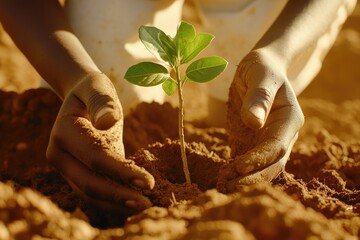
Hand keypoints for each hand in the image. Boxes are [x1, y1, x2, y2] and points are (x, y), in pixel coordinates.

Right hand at [46, 72, 153, 213]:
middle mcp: (59, 155)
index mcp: (64, 132)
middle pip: (89, 182)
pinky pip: (94, 192)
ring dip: (116, 204)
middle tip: (147, 205)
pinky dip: (112, 200)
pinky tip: (132, 203)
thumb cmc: (92, 91)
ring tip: (143, 207)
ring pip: (89, 194)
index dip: (121, 171)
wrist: (80, 98)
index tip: (149, 182)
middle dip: (119, 195)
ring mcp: (67, 168)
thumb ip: (101, 102)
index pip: (95, 157)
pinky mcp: (77, 174)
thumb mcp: (97, 88)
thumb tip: (107, 121)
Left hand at [219, 50, 303, 191]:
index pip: (277, 146)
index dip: (259, 158)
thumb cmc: (262, 68)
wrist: (260, 68)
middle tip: (230, 187)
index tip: (239, 167)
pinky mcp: (253, 142)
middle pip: (272, 163)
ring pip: (261, 167)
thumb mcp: (261, 76)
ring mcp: (268, 140)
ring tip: (223, 187)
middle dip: (253, 177)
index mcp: (289, 119)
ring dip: (245, 179)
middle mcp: (282, 134)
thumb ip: (259, 97)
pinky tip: (223, 178)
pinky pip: (248, 161)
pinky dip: (237, 172)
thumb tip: (254, 122)